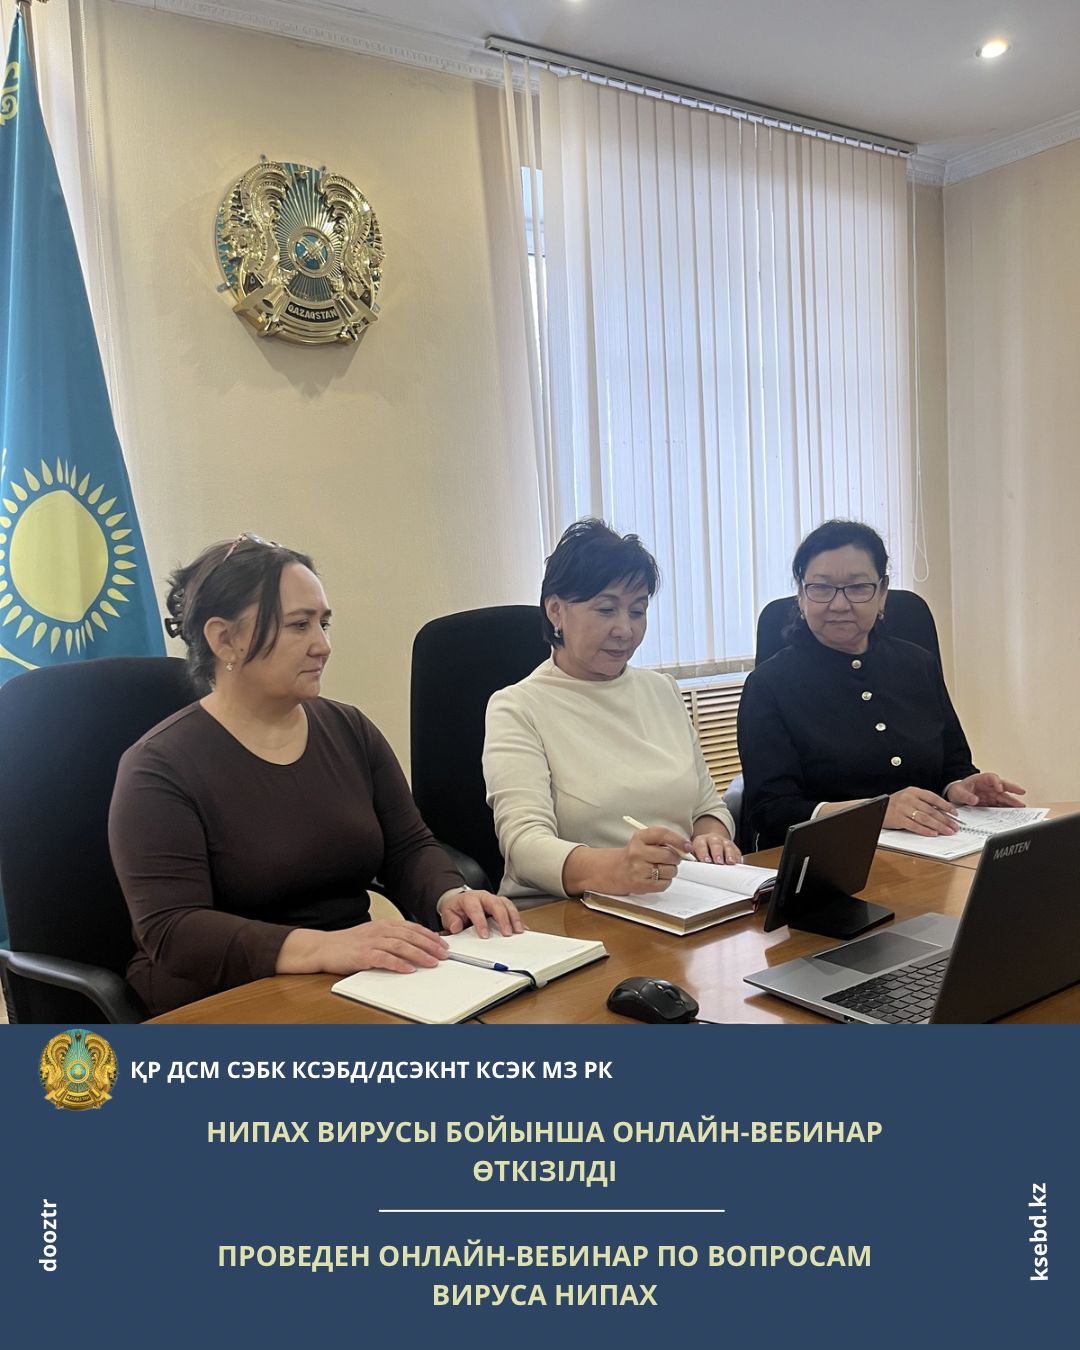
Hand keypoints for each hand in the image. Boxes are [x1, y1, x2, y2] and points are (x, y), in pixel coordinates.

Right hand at [280, 919, 450, 975]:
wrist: (323, 947)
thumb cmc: (348, 943)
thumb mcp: (373, 934)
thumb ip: (391, 937)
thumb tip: (413, 944)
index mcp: (384, 924)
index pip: (412, 927)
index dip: (429, 935)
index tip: (443, 943)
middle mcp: (380, 930)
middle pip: (410, 936)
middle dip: (430, 945)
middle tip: (444, 954)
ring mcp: (371, 942)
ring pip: (401, 946)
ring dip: (419, 955)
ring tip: (432, 962)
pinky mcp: (363, 955)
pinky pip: (384, 959)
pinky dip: (398, 964)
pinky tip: (409, 969)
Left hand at [437, 888, 523, 937]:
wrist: (459, 900)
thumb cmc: (456, 908)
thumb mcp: (448, 913)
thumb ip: (451, 921)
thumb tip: (456, 927)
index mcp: (470, 898)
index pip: (476, 909)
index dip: (481, 922)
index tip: (485, 935)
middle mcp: (484, 897)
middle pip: (496, 904)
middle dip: (503, 919)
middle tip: (507, 933)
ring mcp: (494, 899)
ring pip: (507, 904)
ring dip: (514, 918)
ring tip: (518, 931)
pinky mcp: (501, 904)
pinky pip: (512, 910)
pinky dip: (518, 920)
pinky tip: (522, 929)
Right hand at [618, 826, 692, 893]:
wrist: (616, 870)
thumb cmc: (637, 854)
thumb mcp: (645, 841)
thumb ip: (664, 841)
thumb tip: (686, 848)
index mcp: (639, 837)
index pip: (662, 834)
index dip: (678, 840)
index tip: (688, 846)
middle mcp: (637, 852)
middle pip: (669, 855)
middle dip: (675, 859)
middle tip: (671, 860)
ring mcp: (638, 869)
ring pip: (669, 871)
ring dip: (671, 871)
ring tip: (662, 869)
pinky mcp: (641, 885)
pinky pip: (665, 884)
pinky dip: (666, 881)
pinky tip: (658, 877)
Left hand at [690, 831, 741, 863]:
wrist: (710, 845)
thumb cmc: (701, 854)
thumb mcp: (694, 855)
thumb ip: (692, 858)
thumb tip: (691, 860)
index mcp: (701, 841)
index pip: (701, 845)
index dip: (703, 853)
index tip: (706, 861)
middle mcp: (713, 839)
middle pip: (715, 844)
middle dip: (717, 853)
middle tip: (718, 862)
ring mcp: (724, 842)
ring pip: (727, 846)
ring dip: (729, 855)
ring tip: (730, 862)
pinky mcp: (733, 847)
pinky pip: (736, 851)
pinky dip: (737, 858)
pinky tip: (737, 863)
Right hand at [884, 787, 959, 836]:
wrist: (876, 808)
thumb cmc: (895, 804)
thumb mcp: (909, 798)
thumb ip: (923, 803)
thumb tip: (941, 813)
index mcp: (913, 791)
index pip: (933, 798)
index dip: (946, 806)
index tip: (955, 813)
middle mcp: (909, 798)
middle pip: (931, 810)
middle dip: (945, 819)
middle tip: (954, 826)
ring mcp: (903, 808)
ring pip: (925, 818)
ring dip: (938, 826)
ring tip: (947, 831)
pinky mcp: (898, 818)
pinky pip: (914, 825)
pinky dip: (925, 830)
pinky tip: (933, 833)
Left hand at [945, 773, 1026, 807]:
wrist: (957, 796)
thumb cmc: (958, 790)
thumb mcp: (958, 792)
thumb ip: (965, 796)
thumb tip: (974, 800)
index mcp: (981, 780)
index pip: (991, 778)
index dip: (997, 782)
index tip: (999, 788)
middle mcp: (989, 786)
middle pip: (1003, 785)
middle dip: (1012, 788)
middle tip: (1021, 791)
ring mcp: (992, 794)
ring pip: (1005, 796)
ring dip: (1013, 800)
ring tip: (1021, 806)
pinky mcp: (993, 802)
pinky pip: (1002, 804)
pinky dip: (1008, 808)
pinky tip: (1014, 812)